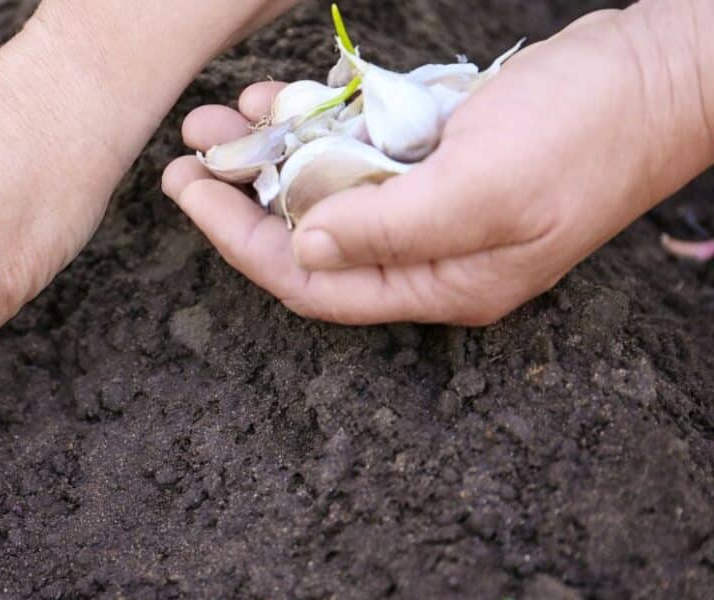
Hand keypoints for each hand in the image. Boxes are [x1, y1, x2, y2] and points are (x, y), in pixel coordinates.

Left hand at [164, 5, 713, 325]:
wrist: (659, 70)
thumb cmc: (588, 133)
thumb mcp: (484, 187)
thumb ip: (388, 228)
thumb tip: (301, 250)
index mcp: (441, 282)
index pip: (314, 284)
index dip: (243, 243)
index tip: (191, 198)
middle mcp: (429, 251)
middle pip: (309, 238)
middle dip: (242, 197)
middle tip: (187, 160)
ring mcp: (432, 200)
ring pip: (326, 187)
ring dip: (269, 153)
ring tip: (217, 119)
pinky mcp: (438, 154)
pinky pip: (357, 146)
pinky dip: (315, 123)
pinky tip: (279, 98)